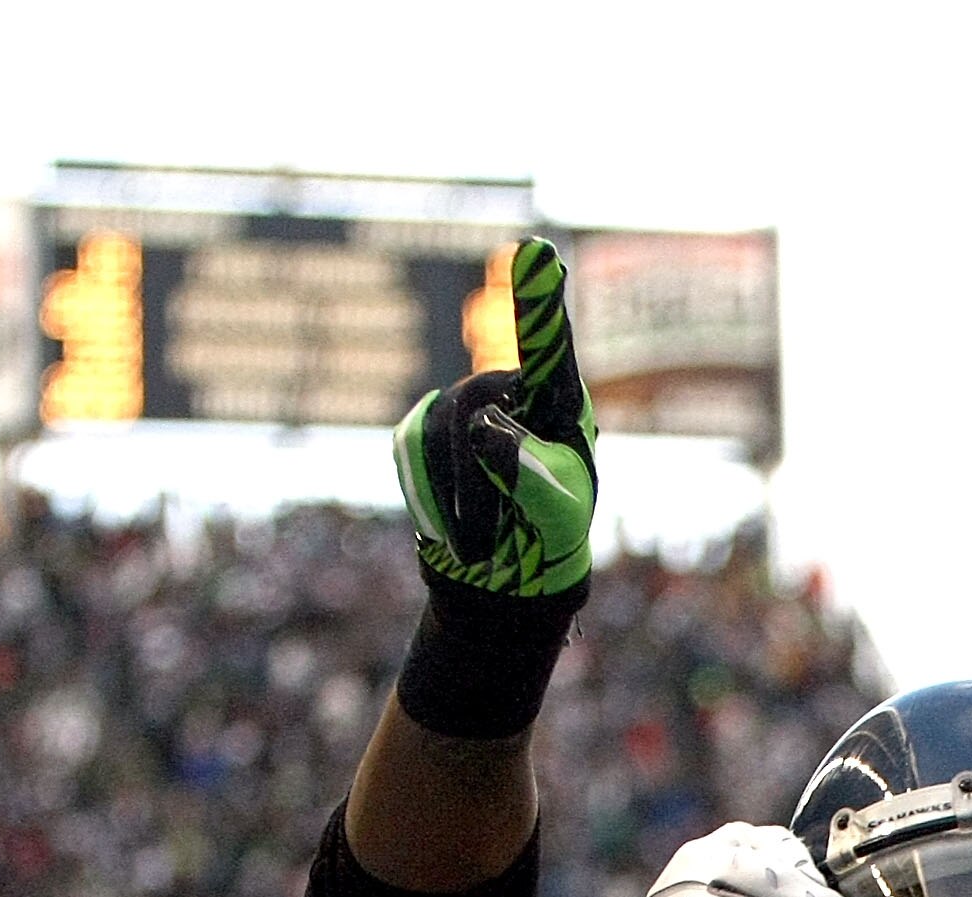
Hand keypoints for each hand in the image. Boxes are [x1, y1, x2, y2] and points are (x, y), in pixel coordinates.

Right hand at [394, 238, 599, 599]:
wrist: (505, 571)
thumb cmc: (549, 532)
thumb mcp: (556, 510)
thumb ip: (529, 468)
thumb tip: (482, 424)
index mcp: (557, 400)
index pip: (548, 346)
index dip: (540, 299)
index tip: (538, 250)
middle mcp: (508, 389)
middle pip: (474, 403)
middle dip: (480, 474)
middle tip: (495, 530)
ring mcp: (459, 406)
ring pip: (441, 432)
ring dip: (460, 496)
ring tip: (483, 533)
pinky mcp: (420, 430)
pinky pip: (414, 452)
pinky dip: (433, 496)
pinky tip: (455, 521)